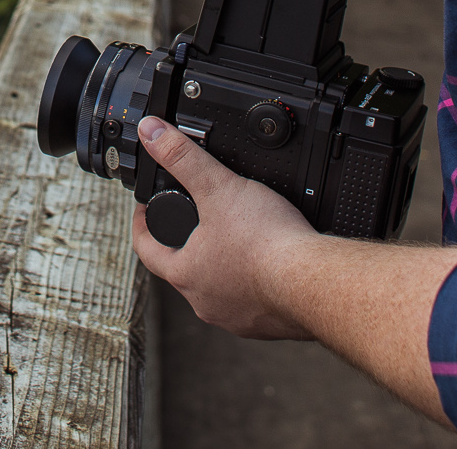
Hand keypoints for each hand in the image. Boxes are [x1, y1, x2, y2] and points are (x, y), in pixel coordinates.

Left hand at [129, 116, 317, 339]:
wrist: (314, 281)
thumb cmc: (267, 243)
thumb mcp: (218, 186)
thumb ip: (182, 158)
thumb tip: (151, 133)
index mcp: (186, 274)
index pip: (146, 250)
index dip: (142, 225)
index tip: (145, 211)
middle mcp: (205, 302)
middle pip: (183, 269)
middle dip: (185, 244)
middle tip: (193, 220)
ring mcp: (236, 316)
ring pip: (217, 288)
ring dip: (221, 267)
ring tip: (232, 240)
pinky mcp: (266, 324)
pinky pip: (252, 302)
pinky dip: (254, 283)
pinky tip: (267, 266)